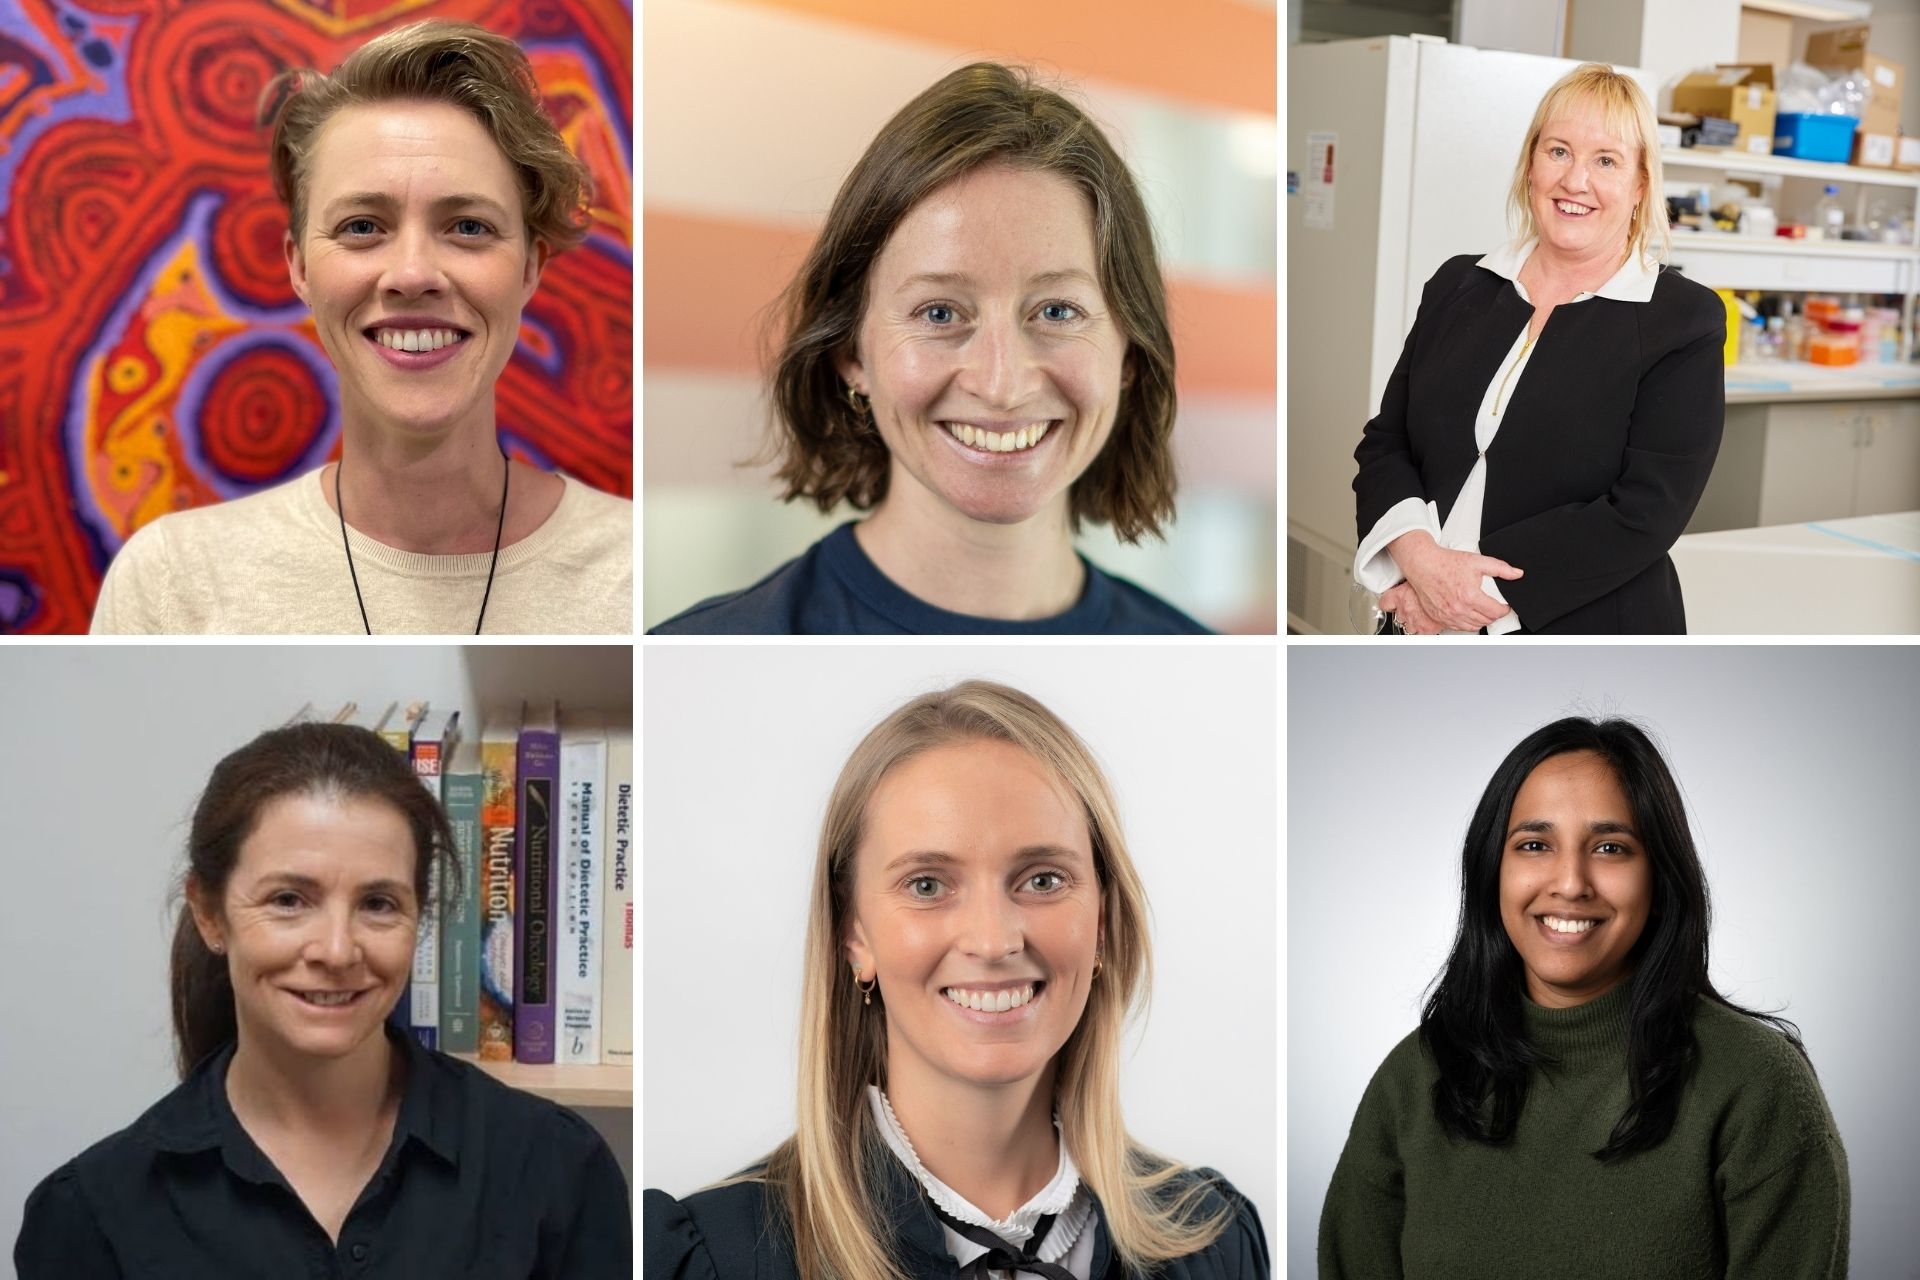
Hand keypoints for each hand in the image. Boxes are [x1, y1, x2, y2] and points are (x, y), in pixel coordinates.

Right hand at [1387, 531, 1521, 632]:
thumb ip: (1501, 568)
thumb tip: (1517, 574)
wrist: (1423, 564)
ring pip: (1473, 626)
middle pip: (1486, 620)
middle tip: (1495, 607)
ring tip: (1483, 611)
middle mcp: (1458, 609)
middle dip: (1494, 614)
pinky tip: (1469, 614)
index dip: (1505, 609)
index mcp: (1470, 596)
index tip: (1505, 606)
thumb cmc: (1446, 563)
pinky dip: (1467, 623)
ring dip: (1482, 620)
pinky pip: (1458, 627)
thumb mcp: (1477, 561)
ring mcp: (1448, 615)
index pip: (1496, 612)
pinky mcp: (1439, 617)